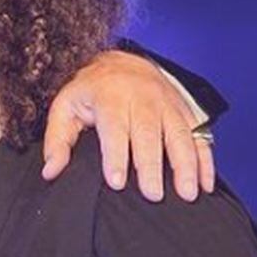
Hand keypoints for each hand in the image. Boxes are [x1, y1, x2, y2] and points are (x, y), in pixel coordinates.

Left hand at [41, 50, 213, 201]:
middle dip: (152, 165)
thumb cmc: (90, 91)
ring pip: (179, 134)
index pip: (114, 129)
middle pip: (149, 134)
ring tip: (187, 193)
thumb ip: (57, 140)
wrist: (123, 62)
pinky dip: (205, 160)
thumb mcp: (65, 107)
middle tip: (153, 195)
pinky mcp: (185, 111)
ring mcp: (168, 104)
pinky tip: (205, 184)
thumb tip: (51, 171)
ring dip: (186, 165)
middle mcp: (143, 98)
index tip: (117, 183)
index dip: (116, 156)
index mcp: (110, 96)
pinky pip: (198, 135)